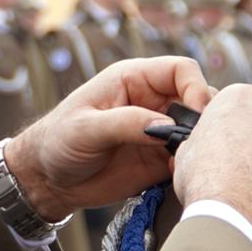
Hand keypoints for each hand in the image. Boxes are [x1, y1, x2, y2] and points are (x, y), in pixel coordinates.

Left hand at [5, 57, 214, 215]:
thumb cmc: (57, 142)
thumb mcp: (86, 128)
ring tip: (191, 161)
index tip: (197, 114)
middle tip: (199, 142)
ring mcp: (158, 133)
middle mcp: (152, 102)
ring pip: (199, 130)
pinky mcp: (159, 161)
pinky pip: (188, 159)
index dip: (195, 87)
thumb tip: (166, 126)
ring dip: (202, 143)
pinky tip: (182, 177)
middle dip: (205, 118)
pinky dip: (193, 166)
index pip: (181, 70)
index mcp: (134, 80)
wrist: (46, 180)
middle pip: (198, 99)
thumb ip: (126, 122)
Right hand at [172, 85, 251, 250]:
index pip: (236, 106)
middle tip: (235, 168)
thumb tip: (205, 146)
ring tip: (250, 190)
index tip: (218, 145)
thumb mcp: (186, 149)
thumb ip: (203, 138)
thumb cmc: (203, 179)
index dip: (225, 128)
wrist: (231, 215)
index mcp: (242, 97)